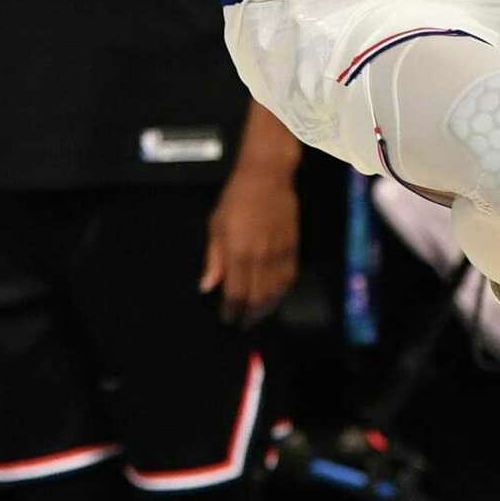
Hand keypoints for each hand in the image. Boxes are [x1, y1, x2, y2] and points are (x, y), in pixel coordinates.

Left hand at [200, 169, 298, 323]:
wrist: (267, 176)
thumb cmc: (235, 199)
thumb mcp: (216, 226)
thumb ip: (213, 259)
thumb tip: (207, 286)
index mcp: (238, 252)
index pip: (236, 293)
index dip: (231, 310)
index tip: (227, 318)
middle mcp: (260, 256)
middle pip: (258, 298)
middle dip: (249, 315)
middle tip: (242, 323)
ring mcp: (279, 252)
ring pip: (276, 291)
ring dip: (266, 308)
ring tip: (258, 315)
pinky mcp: (292, 246)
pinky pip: (289, 277)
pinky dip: (282, 292)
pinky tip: (275, 296)